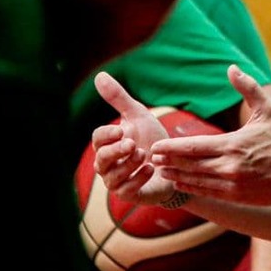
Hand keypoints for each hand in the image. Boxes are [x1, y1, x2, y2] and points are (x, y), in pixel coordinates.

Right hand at [91, 71, 187, 205]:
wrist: (173, 161)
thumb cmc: (152, 137)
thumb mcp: (138, 114)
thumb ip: (119, 98)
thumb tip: (99, 75)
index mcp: (107, 143)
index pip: (97, 139)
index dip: (107, 135)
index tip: (121, 129)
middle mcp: (107, 164)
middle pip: (101, 159)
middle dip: (116, 152)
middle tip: (132, 144)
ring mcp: (116, 181)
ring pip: (112, 177)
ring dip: (128, 165)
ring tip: (144, 155)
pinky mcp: (129, 195)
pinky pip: (127, 191)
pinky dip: (138, 180)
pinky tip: (151, 169)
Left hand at [150, 65, 270, 205]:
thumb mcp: (266, 111)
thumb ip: (247, 88)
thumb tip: (231, 68)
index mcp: (232, 145)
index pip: (193, 146)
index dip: (172, 147)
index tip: (157, 146)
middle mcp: (228, 166)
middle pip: (190, 164)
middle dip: (169, 161)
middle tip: (151, 158)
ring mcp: (232, 184)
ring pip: (196, 180)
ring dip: (176, 175)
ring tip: (161, 170)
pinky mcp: (237, 196)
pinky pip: (208, 192)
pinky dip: (192, 187)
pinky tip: (181, 182)